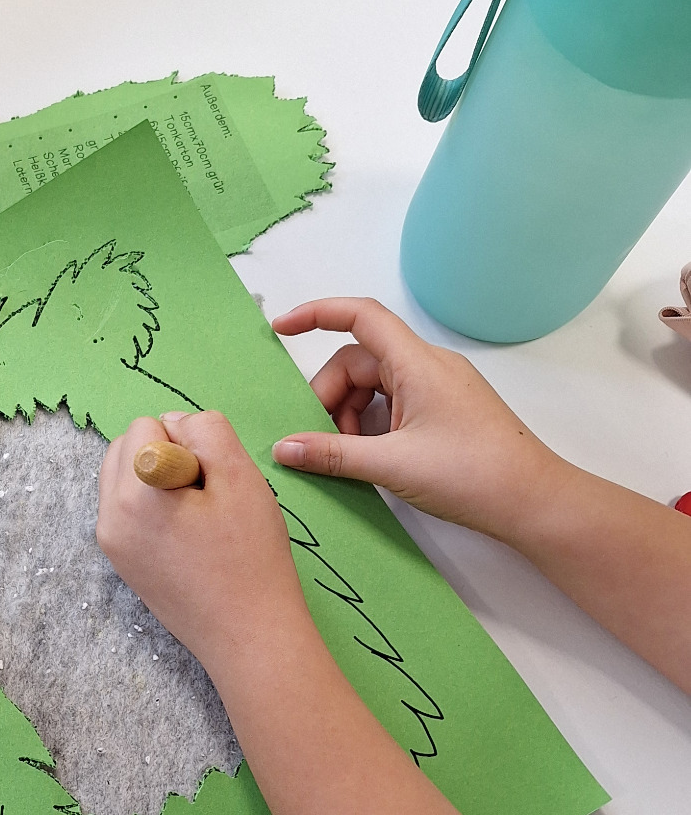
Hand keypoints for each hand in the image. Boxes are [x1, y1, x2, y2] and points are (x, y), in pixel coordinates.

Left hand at [96, 410, 312, 680]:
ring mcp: (111, 543)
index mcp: (132, 494)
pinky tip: (188, 537)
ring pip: (126, 478)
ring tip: (198, 519)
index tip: (211, 483)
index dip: (188, 443)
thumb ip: (205, 430)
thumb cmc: (251, 558)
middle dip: (164, 457)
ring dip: (158, 481)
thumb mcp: (240, 476)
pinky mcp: (122, 562)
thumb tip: (173, 424)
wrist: (249, 636)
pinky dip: (155, 508)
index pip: (147, 426)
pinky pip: (129, 510)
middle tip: (204, 499)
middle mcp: (108, 517)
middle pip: (125, 448)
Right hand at [270, 298, 564, 541]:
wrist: (533, 501)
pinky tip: (368, 458)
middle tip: (316, 441)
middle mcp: (427, 367)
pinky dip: (371, 426)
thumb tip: (283, 448)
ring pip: (374, 387)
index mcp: (417, 364)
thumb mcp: (392, 465)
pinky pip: (393, 405)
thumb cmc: (474, 475)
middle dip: (329, 398)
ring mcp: (437, 389)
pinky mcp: (443, 411)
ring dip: (349, 416)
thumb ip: (332, 454)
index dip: (316, 313)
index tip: (281, 329)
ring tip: (346, 457)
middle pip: (358, 362)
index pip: (360, 316)